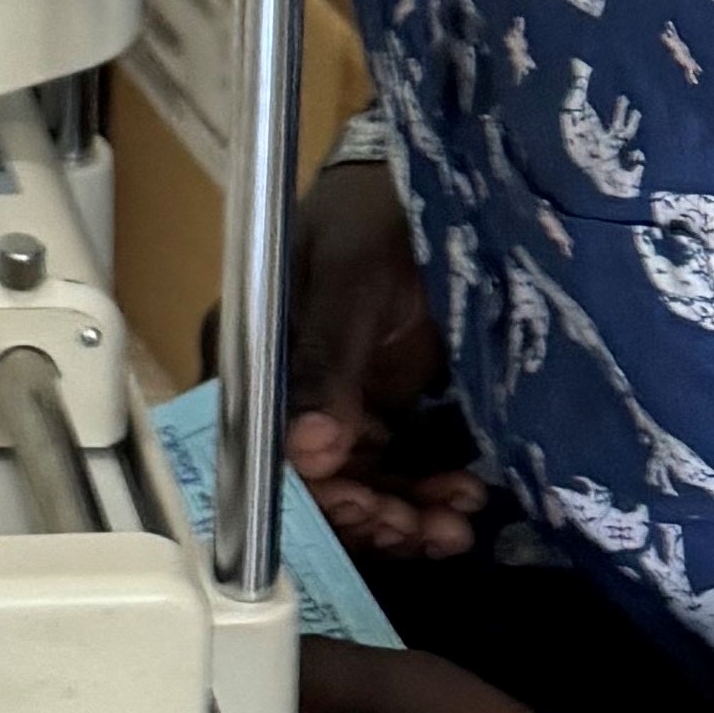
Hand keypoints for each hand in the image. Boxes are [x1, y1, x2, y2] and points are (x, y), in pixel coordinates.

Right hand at [285, 157, 484, 559]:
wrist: (438, 187)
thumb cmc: (375, 214)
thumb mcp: (349, 281)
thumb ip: (327, 362)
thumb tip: (306, 451)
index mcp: (249, 357)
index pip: (262, 450)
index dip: (312, 494)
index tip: (370, 507)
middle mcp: (283, 391)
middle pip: (311, 481)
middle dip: (371, 513)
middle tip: (430, 525)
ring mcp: (334, 401)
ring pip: (357, 485)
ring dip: (405, 515)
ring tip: (458, 523)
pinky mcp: (379, 408)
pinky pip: (394, 469)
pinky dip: (426, 494)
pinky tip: (464, 501)